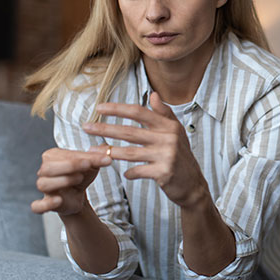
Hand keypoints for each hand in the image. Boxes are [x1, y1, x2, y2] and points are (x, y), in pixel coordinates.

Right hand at [31, 146, 110, 215]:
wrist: (78, 194)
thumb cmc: (82, 174)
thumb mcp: (92, 164)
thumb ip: (98, 156)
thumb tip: (106, 151)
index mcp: (52, 156)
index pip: (65, 155)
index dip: (82, 156)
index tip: (102, 158)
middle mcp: (44, 171)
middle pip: (48, 168)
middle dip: (68, 166)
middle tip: (87, 165)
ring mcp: (43, 187)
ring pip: (43, 184)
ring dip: (61, 181)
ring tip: (79, 178)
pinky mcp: (45, 203)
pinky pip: (37, 206)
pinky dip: (44, 204)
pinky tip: (57, 201)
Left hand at [82, 92, 208, 207]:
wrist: (194, 184)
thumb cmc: (182, 157)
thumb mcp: (177, 132)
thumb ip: (164, 114)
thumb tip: (153, 95)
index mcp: (169, 126)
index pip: (139, 112)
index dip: (118, 109)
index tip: (100, 108)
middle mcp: (168, 138)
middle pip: (130, 132)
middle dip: (105, 129)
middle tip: (86, 127)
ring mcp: (166, 155)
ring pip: (130, 152)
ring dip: (109, 151)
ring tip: (93, 150)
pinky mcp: (164, 172)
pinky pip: (138, 171)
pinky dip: (130, 173)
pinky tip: (125, 173)